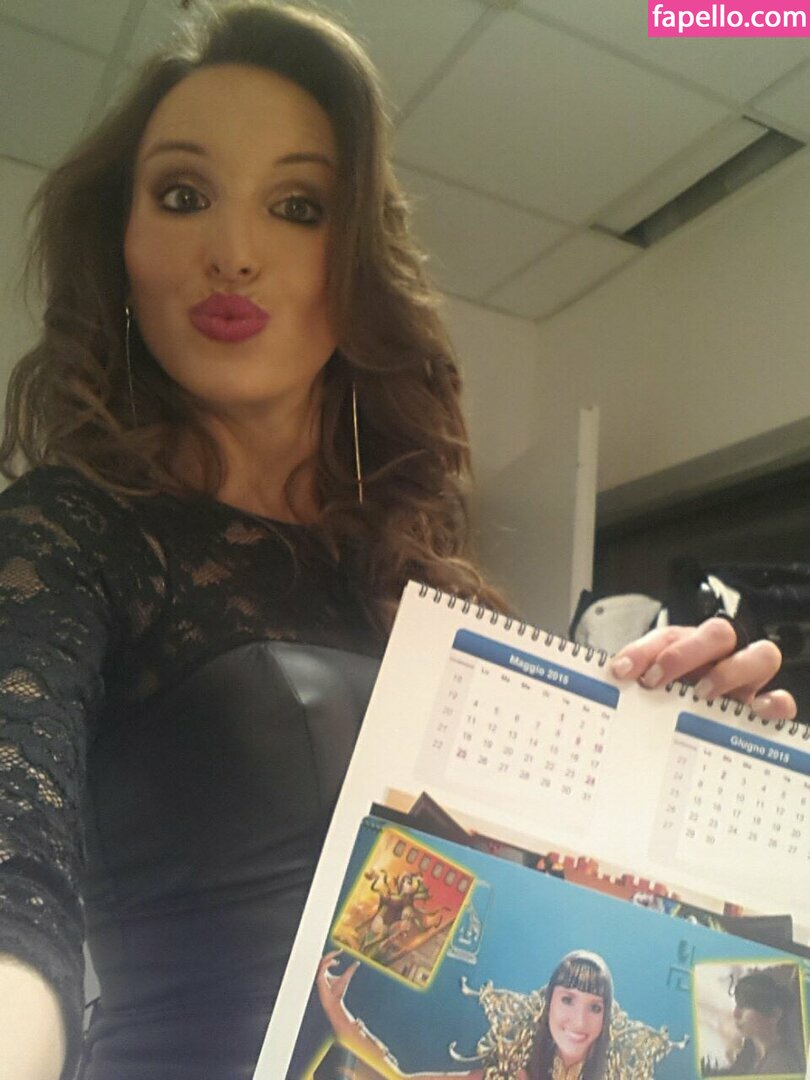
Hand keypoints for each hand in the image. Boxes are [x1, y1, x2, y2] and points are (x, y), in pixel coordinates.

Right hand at [316, 950, 359, 1029]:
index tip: (341, 951)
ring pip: (321, 962)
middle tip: (339, 951)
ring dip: (329, 957)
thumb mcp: (346, 977)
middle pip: (322, 959)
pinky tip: (336, 962)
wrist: (335, 1002)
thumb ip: (350, 970)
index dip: (332, 954)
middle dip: (330, 953)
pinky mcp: (320, 979)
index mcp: (325, 973)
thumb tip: (357, 962)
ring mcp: (319, 976)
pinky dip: (329, 963)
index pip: (326, 960)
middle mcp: (321, 973)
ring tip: (337, 955)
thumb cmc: (339, 992)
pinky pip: (323, 967)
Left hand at [609, 618, 796, 721]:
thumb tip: (616, 674)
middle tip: (657, 680)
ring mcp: (749, 679)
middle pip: (719, 632)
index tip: (624, 671)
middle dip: (686, 652)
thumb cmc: (676, 700)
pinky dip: (774, 703)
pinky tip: (754, 711)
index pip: (670, 635)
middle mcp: (723, 655)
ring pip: (761, 654)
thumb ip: (637, 678)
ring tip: (702, 695)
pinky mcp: (766, 706)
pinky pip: (783, 699)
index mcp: (690, 646)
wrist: (697, 727)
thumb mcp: (654, 686)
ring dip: (730, 671)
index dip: (646, 649)